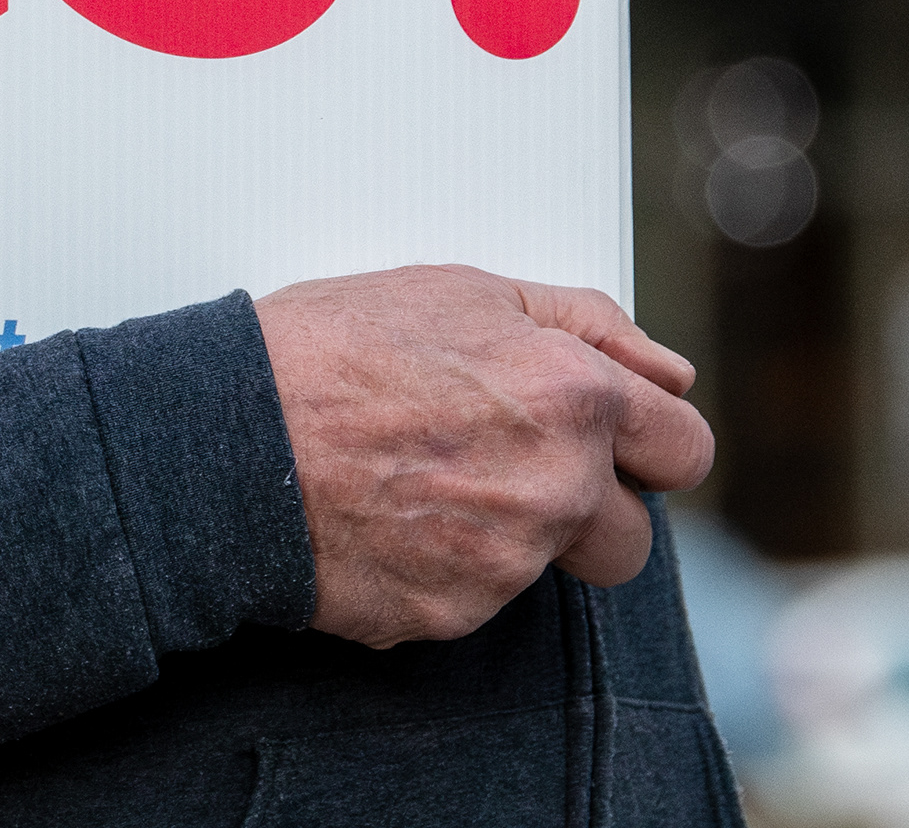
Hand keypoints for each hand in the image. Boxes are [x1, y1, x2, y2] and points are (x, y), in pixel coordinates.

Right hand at [253, 265, 713, 648]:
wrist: (225, 437)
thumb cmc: (329, 350)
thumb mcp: (462, 291)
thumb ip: (588, 327)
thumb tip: (667, 373)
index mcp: (573, 398)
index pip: (683, 448)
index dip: (650, 443)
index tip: (617, 443)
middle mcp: (556, 488)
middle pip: (631, 539)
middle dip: (589, 511)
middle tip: (507, 467)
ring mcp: (506, 564)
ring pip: (547, 571)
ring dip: (508, 538)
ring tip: (422, 480)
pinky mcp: (450, 617)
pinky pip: (474, 603)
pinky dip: (440, 570)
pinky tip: (386, 518)